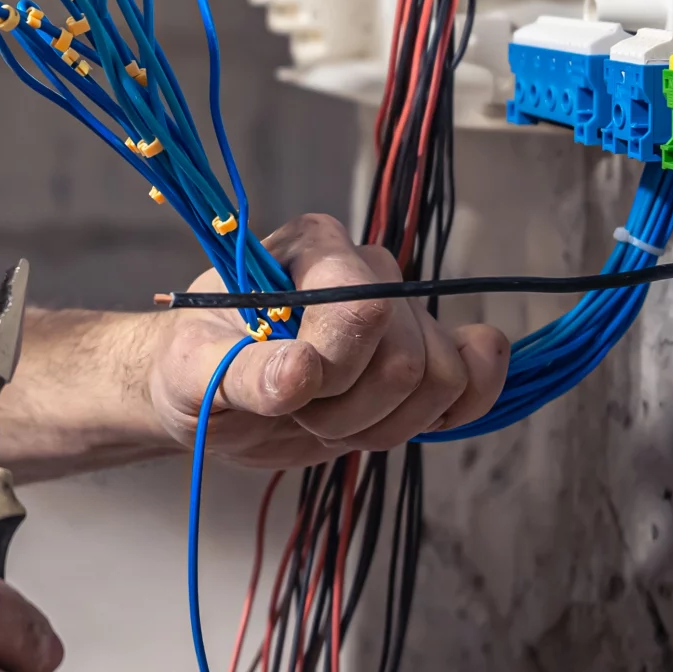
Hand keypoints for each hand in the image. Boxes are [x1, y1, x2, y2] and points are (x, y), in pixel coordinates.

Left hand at [146, 212, 509, 462]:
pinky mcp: (424, 360)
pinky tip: (397, 421)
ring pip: (442, 380)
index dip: (335, 367)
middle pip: (406, 357)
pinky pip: (479, 377)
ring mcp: (401, 317)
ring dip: (381, 423)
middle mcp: (368, 271)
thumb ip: (243, 372)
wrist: (210, 399)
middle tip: (297, 408)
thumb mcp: (193, 372)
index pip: (364, 307)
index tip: (289, 386)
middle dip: (348, 407)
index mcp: (313, 248)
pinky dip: (452, 413)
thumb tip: (302, 371)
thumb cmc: (194, 368)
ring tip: (325, 416)